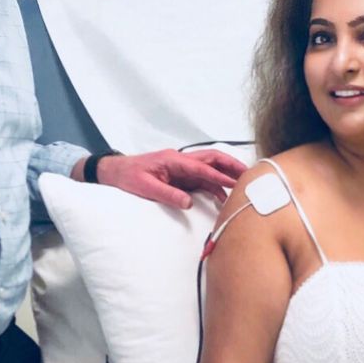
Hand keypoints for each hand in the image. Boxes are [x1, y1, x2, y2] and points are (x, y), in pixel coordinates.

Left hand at [96, 148, 247, 209]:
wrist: (114, 172)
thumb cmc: (127, 176)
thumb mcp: (144, 187)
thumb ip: (167, 194)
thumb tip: (188, 203)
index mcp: (173, 160)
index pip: (201, 167)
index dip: (219, 176)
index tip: (235, 183)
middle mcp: (180, 160)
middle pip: (212, 159)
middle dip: (231, 165)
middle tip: (249, 174)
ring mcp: (181, 168)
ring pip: (209, 168)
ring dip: (225, 175)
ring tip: (242, 186)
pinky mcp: (179, 176)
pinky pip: (201, 179)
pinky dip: (214, 185)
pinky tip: (222, 196)